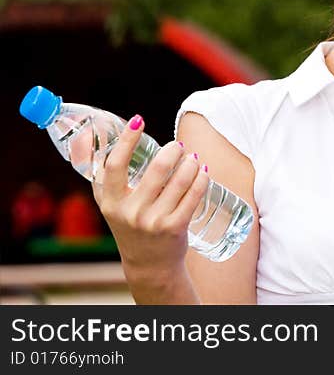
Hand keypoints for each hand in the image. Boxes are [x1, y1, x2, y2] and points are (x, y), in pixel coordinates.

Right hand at [91, 115, 209, 285]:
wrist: (149, 263)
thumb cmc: (129, 223)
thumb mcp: (108, 202)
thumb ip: (98, 171)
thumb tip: (83, 135)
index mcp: (110, 202)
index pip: (115, 165)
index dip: (126, 140)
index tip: (138, 120)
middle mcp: (130, 212)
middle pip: (157, 168)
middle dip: (173, 150)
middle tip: (178, 146)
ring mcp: (154, 221)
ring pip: (180, 179)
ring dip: (191, 162)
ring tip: (192, 157)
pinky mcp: (175, 228)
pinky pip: (194, 194)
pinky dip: (201, 177)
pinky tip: (202, 170)